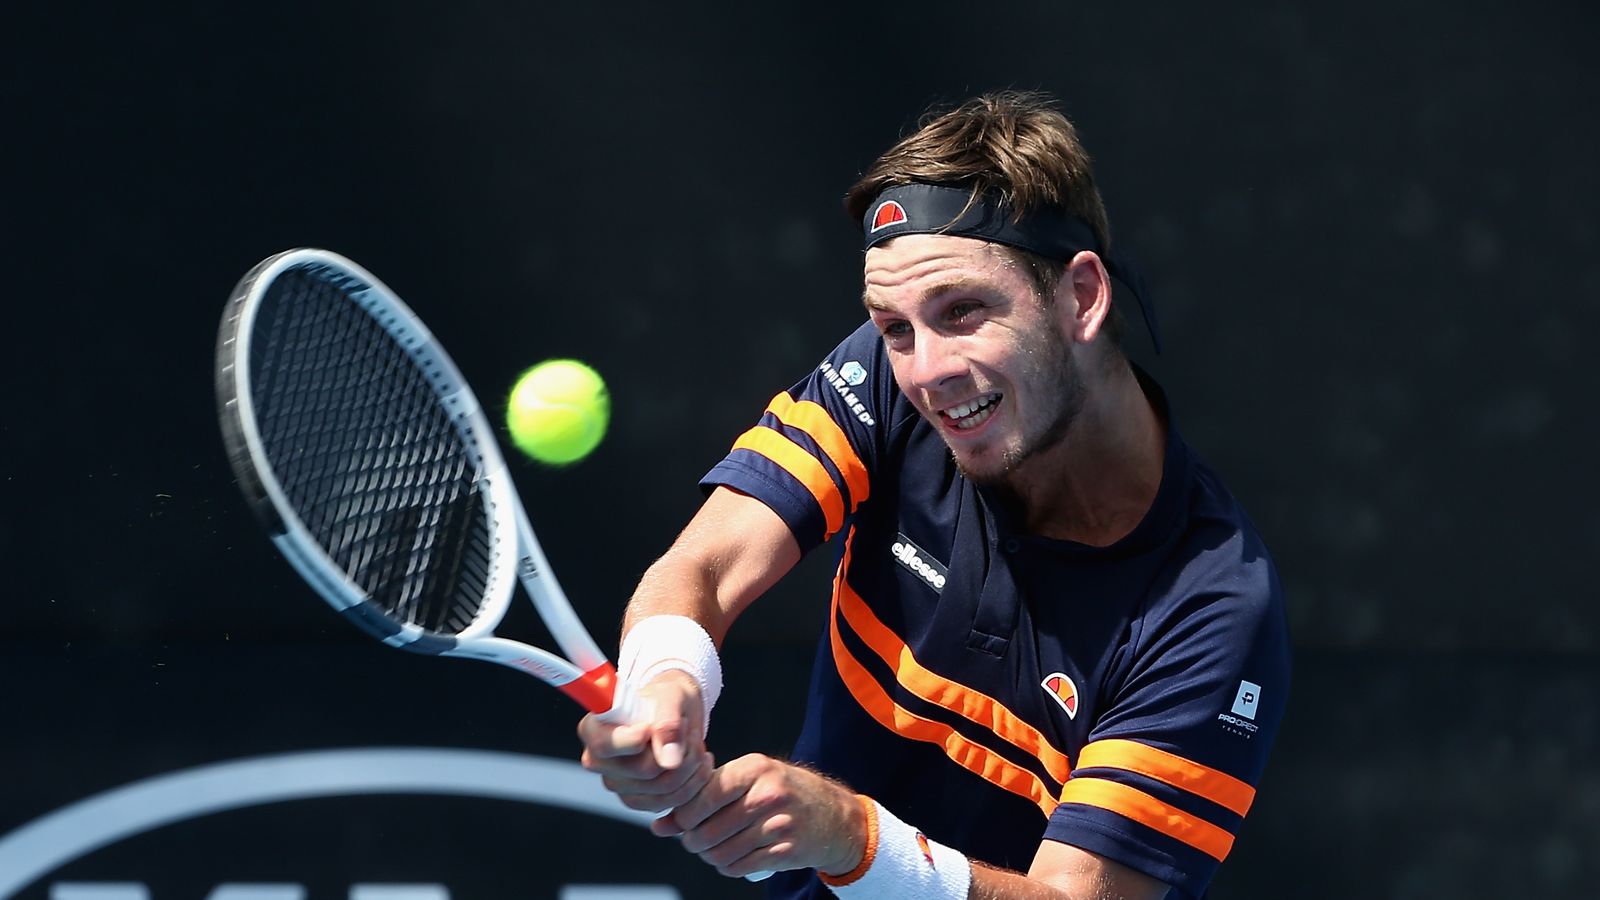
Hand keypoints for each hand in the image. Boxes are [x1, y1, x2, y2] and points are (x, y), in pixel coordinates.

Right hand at [576, 669, 712, 811]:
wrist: (676, 712)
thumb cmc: (667, 698)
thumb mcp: (671, 698)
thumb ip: (668, 725)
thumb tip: (668, 761)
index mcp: (593, 729)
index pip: (605, 745)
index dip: (634, 741)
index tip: (652, 728)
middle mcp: (598, 760)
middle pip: (644, 771)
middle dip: (679, 752)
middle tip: (689, 731)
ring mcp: (616, 783)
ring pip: (662, 790)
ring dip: (690, 768)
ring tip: (695, 744)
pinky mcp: (635, 799)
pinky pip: (668, 803)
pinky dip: (691, 784)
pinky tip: (695, 764)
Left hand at [652, 753, 865, 878]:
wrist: (835, 816)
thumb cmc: (786, 793)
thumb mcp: (751, 780)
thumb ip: (706, 796)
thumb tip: (660, 826)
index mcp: (755, 768)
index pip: (703, 796)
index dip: (685, 815)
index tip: (685, 820)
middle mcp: (768, 794)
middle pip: (707, 829)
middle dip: (693, 840)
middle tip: (695, 839)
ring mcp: (779, 824)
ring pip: (720, 852)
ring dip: (709, 856)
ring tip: (713, 849)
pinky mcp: (786, 851)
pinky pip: (739, 867)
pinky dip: (728, 867)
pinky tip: (731, 858)